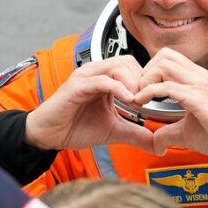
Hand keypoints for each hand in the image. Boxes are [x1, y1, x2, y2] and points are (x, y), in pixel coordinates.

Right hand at [24, 55, 153, 152]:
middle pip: (128, 61)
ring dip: (133, 83)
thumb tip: (158, 145)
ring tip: (139, 102)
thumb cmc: (75, 127)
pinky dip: (119, 88)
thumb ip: (136, 134)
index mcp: (105, 78)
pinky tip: (129, 101)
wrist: (48, 135)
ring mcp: (85, 77)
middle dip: (142, 80)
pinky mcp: (77, 86)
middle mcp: (95, 73)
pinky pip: (103, 80)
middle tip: (147, 101)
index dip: (146, 81)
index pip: (133, 66)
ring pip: (118, 66)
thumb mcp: (114, 131)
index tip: (153, 101)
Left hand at [133, 48, 207, 156]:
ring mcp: (199, 84)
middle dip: (145, 71)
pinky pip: (168, 86)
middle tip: (139, 92)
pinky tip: (143, 103)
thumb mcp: (185, 132)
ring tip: (141, 97)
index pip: (168, 58)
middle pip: (164, 55)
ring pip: (164, 64)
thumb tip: (155, 144)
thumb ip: (167, 133)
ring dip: (146, 79)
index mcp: (196, 78)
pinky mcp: (198, 98)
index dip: (150, 71)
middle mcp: (198, 76)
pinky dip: (149, 92)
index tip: (142, 90)